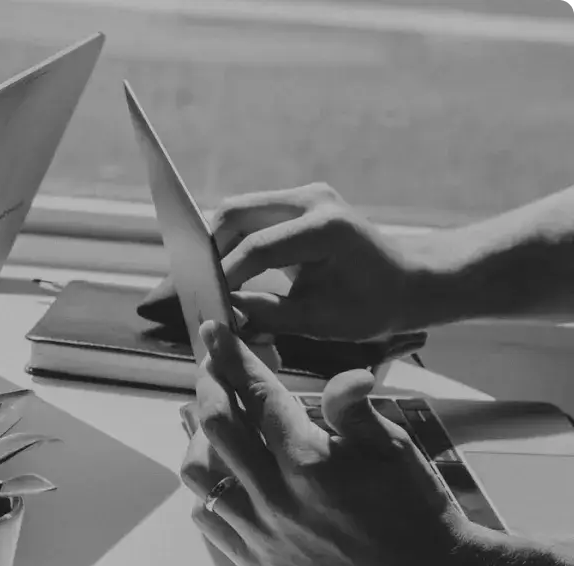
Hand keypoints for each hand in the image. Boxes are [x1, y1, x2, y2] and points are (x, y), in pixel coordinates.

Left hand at [180, 320, 491, 565]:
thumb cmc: (415, 507)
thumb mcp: (394, 448)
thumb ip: (356, 409)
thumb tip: (346, 373)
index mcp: (311, 461)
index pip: (257, 394)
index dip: (232, 357)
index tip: (214, 332)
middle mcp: (277, 498)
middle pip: (217, 427)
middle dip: (208, 386)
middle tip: (212, 369)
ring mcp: (262, 535)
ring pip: (200, 474)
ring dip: (198, 439)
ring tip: (212, 421)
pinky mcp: (257, 563)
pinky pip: (207, 520)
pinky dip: (206, 490)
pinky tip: (222, 474)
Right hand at [212, 183, 439, 340]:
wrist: (408, 282)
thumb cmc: (373, 307)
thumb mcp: (320, 321)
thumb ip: (268, 315)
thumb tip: (224, 312)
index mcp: (324, 229)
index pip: (256, 248)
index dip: (226, 277)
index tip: (208, 304)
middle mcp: (312, 200)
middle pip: (236, 212)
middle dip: (212, 251)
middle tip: (204, 287)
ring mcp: (305, 196)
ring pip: (239, 210)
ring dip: (222, 244)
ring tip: (218, 281)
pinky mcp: (299, 202)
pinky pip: (254, 216)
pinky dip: (237, 241)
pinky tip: (235, 270)